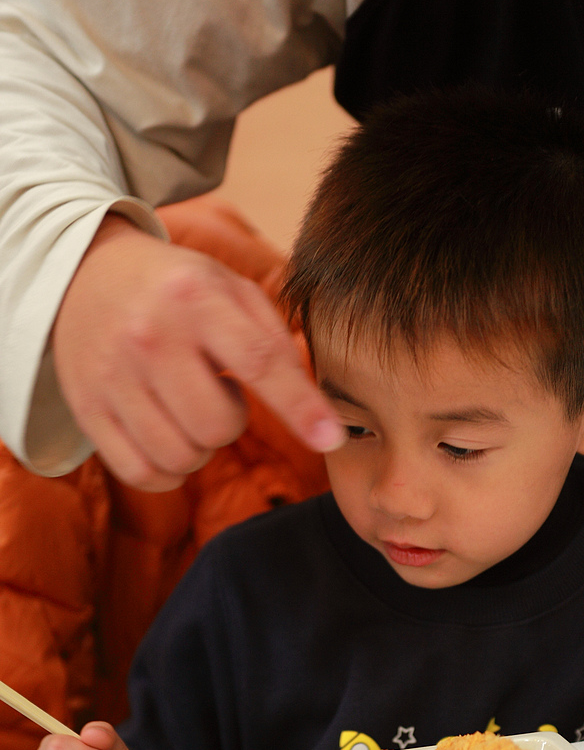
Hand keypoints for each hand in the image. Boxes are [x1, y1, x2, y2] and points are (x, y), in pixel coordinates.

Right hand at [52, 213, 343, 490]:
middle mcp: (149, 336)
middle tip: (216, 392)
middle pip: (216, 425)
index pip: (257, 361)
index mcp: (194, 298)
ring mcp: (112, 376)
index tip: (331, 439)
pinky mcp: (86, 409)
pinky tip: (167, 438)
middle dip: (231, 421)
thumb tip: (318, 412)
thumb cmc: (179, 291)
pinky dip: (167, 472)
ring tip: (187, 408)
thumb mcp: (231, 291)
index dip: (299, 406)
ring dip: (199, 447)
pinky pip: (143, 474)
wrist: (87, 275)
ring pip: (180, 456)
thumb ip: (275, 343)